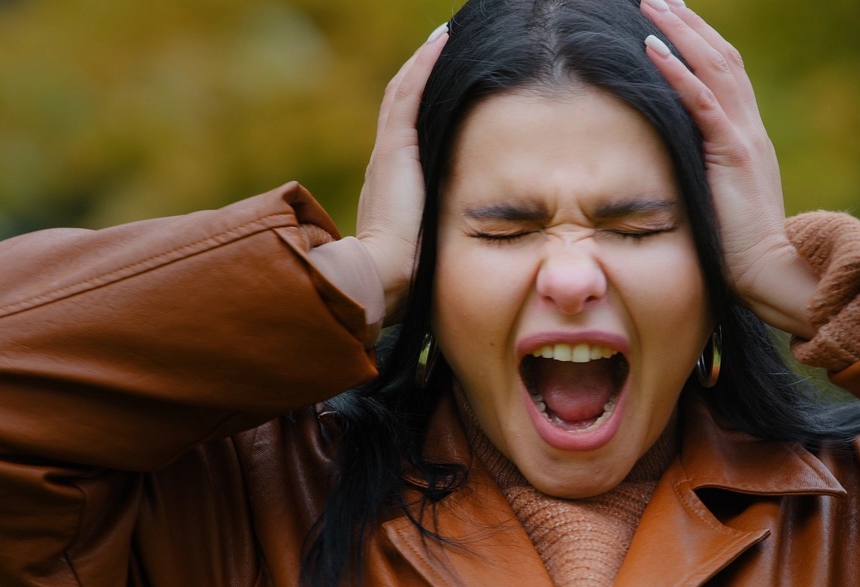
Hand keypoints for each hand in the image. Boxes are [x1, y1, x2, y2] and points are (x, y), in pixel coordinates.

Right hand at [355, 24, 448, 325]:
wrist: (383, 280)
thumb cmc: (411, 277)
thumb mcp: (431, 249)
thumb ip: (442, 236)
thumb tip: (476, 244)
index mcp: (392, 185)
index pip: (408, 131)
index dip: (423, 102)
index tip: (445, 82)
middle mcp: (386, 163)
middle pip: (403, 103)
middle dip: (423, 73)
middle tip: (446, 43)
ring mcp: (388, 152)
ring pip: (405, 91)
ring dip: (426, 61)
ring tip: (448, 33)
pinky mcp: (395, 148)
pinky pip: (410, 93)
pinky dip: (425, 65)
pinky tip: (444, 40)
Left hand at [639, 0, 816, 337]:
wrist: (770, 272)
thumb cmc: (740, 249)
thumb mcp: (721, 201)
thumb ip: (707, 176)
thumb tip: (677, 168)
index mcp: (747, 138)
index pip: (725, 75)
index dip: (700, 43)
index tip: (674, 18)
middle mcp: (750, 129)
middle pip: (721, 58)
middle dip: (688, 23)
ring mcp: (744, 138)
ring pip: (714, 68)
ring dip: (680, 32)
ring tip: (650, 4)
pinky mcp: (733, 155)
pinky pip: (703, 103)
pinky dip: (677, 72)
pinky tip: (652, 47)